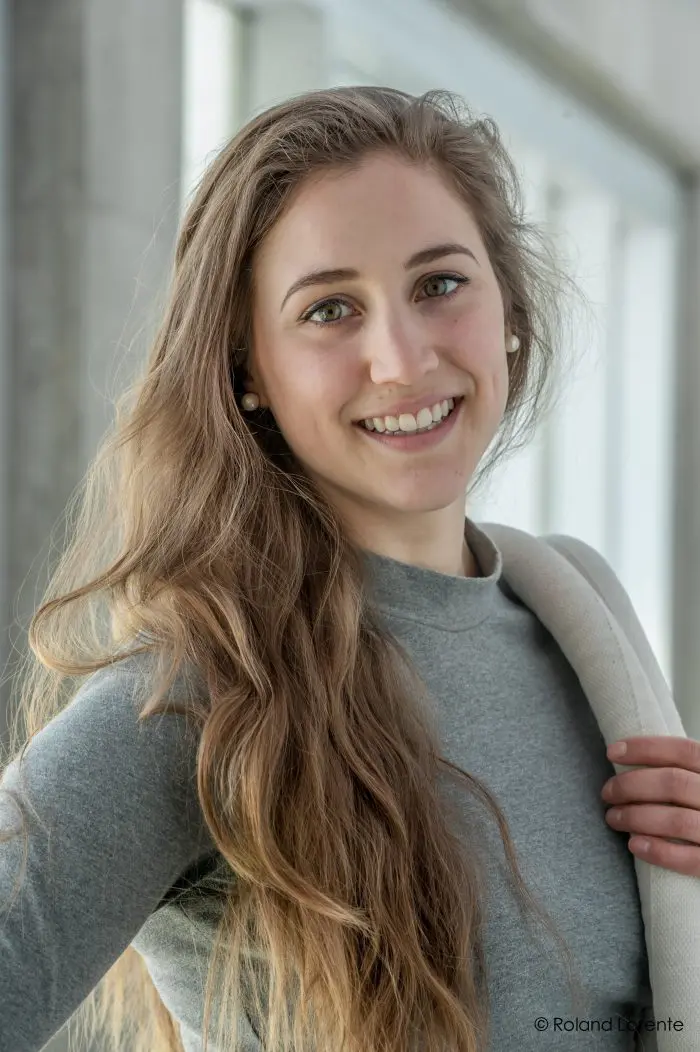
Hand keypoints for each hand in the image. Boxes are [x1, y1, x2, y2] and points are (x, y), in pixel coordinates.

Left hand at [601, 736, 699, 875]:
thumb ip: (685, 772)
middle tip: (607, 792)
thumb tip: (632, 761)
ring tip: (613, 818)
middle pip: (673, 783)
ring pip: (677, 820)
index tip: (612, 752)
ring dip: (636, 817)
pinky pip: (690, 859)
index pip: (684, 750)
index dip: (645, 748)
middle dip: (631, 785)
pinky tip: (635, 845)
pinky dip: (659, 851)